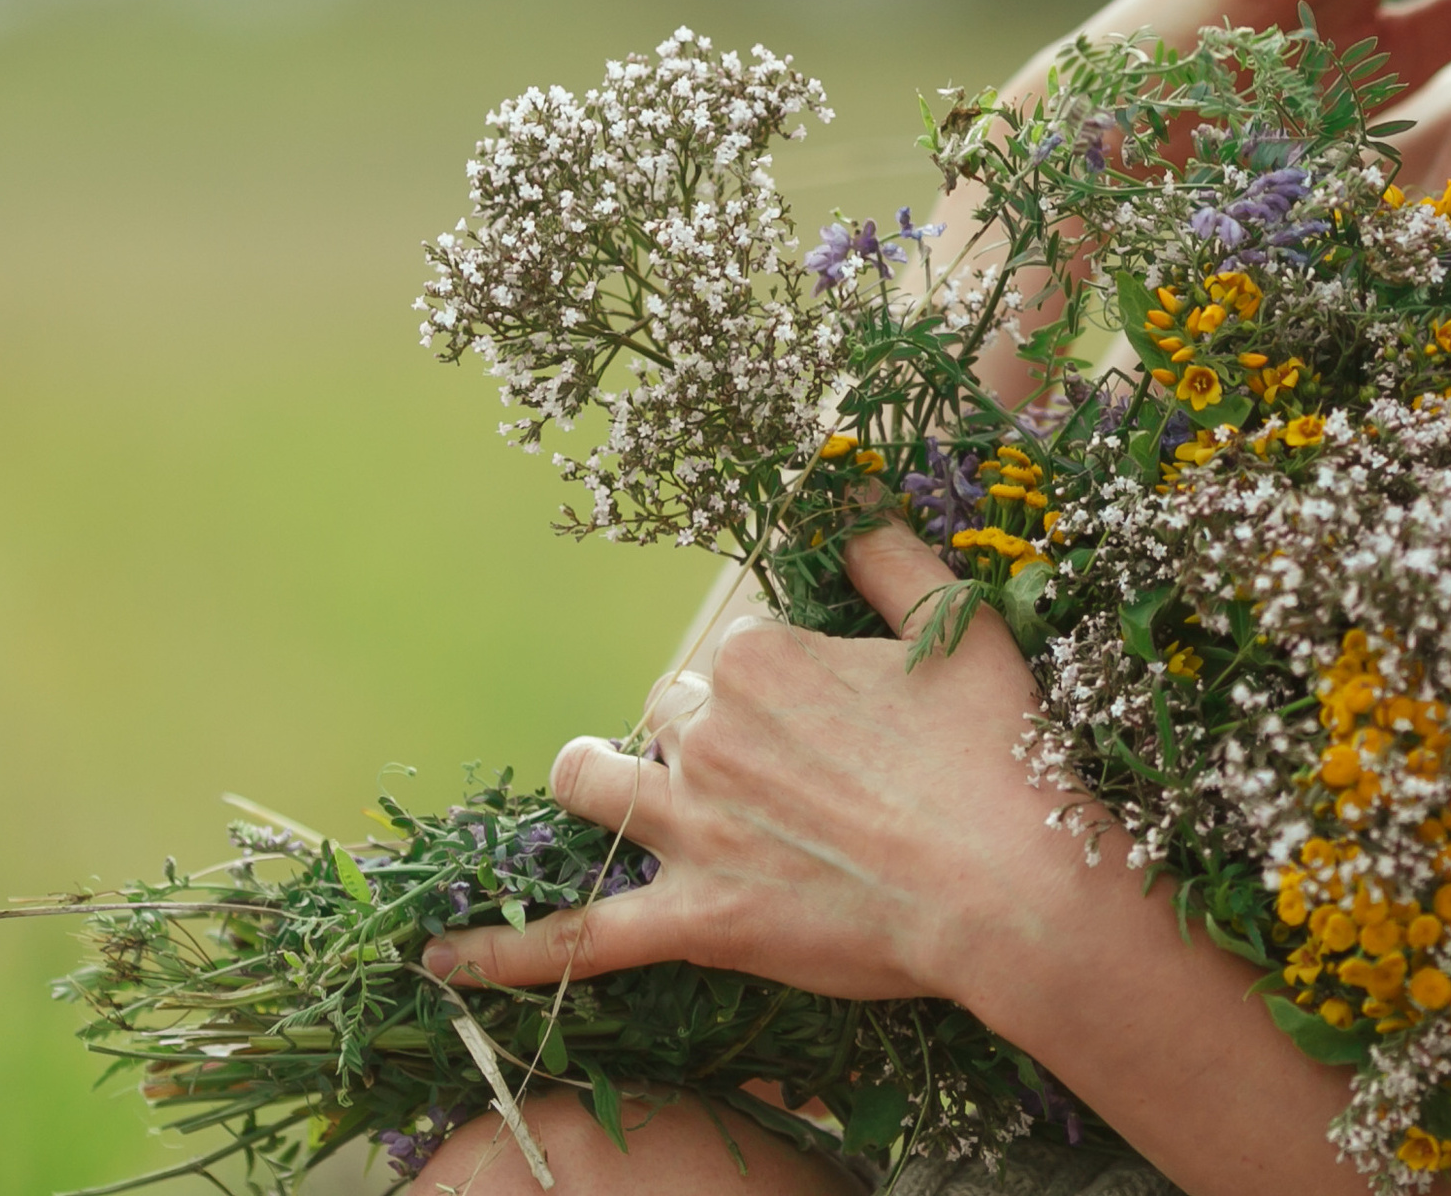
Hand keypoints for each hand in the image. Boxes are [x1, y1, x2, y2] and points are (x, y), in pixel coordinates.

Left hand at [420, 525, 1057, 1000]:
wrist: (1009, 884)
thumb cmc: (995, 750)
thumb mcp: (956, 622)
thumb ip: (890, 554)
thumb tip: (851, 495)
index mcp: (760, 652)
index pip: (730, 648)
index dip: (778, 681)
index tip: (832, 717)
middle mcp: (708, 729)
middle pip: (667, 711)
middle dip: (704, 732)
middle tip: (785, 774)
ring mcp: (693, 826)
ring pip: (596, 784)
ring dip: (594, 779)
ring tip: (602, 784)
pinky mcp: (695, 918)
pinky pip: (579, 939)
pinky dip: (506, 949)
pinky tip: (441, 956)